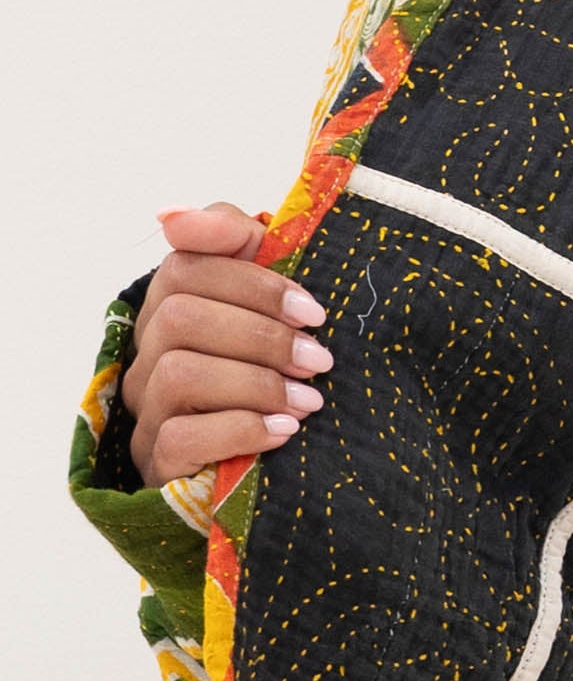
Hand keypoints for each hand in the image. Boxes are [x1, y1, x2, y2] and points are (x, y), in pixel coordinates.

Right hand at [122, 201, 330, 487]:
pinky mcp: (157, 464)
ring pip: (178, 374)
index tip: (313, 312)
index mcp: (172, 308)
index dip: (253, 284)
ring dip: (255, 383)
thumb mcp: (274, 304)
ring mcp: (145, 412)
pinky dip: (239, 429)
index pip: (187, 267)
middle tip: (319, 361)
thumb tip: (171, 213)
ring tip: (308, 402)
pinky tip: (282, 433)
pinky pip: (180, 437)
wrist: (281, 467)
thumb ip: (238, 244)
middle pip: (179, 317)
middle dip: (261, 337)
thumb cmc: (280, 373)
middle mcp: (147, 356)